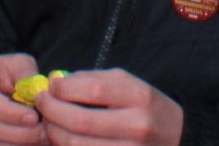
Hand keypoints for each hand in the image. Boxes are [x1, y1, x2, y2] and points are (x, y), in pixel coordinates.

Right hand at [0, 54, 45, 145]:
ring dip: (16, 145)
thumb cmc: (11, 74)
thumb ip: (28, 78)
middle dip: (19, 134)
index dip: (9, 113)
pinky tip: (26, 144)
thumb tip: (38, 96)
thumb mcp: (22, 65)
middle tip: (44, 133)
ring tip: (39, 139)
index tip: (34, 118)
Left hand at [35, 68, 183, 145]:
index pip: (93, 89)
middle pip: (80, 123)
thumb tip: (56, 83)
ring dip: (54, 133)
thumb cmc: (145, 106)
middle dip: (51, 112)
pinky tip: (62, 138)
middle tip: (41, 103)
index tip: (51, 86)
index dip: (63, 88)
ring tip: (49, 121)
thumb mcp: (127, 82)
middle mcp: (136, 126)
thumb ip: (92, 80)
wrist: (176, 136)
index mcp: (138, 97)